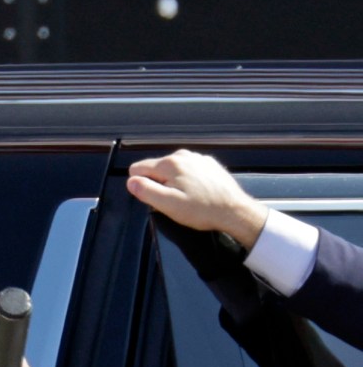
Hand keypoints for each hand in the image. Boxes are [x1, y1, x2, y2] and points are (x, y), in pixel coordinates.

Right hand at [127, 150, 269, 247]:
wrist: (235, 211)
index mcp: (170, 164)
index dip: (142, 185)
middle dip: (160, 183)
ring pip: (172, 169)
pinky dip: (189, 180)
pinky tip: (198, 192)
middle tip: (174, 200)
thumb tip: (131, 181)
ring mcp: (198, 158)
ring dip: (174, 182)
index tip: (157, 197)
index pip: (138, 168)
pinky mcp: (209, 164)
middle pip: (156, 168)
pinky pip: (188, 170)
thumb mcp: (168, 205)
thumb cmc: (202, 210)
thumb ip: (145, 191)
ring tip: (187, 197)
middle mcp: (183, 156)